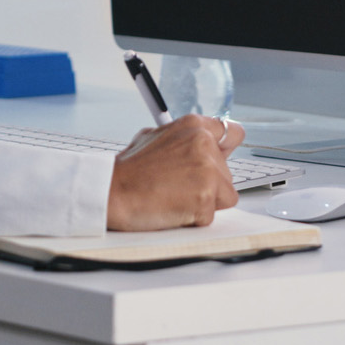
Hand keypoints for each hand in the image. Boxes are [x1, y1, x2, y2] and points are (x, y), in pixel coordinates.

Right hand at [106, 114, 244, 229]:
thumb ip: (181, 140)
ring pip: (224, 195)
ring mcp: (208, 170)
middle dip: (208, 184)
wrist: (112, 191)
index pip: (232, 133)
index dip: (225, 150)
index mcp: (194, 126)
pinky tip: (172, 208)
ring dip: (204, 201)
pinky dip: (194, 218)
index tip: (218, 160)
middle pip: (227, 172)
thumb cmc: (128, 170)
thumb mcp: (152, 137)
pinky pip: (211, 215)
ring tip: (173, 196)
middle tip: (178, 186)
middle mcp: (204, 144)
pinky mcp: (206, 196)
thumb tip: (197, 145)